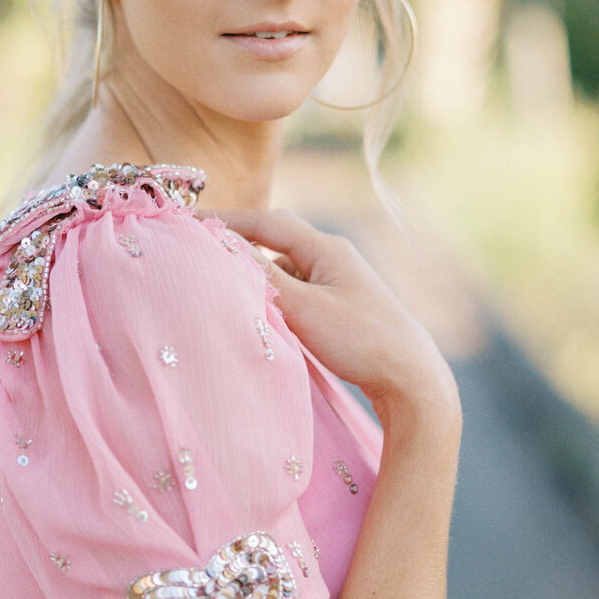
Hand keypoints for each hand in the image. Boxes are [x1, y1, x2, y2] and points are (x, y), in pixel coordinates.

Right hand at [209, 207, 461, 425]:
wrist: (412, 378)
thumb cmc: (360, 340)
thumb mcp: (304, 308)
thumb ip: (262, 276)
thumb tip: (223, 247)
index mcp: (326, 247)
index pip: (265, 222)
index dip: (225, 220)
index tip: (186, 223)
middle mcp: (332, 256)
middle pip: (274, 239)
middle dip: (236, 241)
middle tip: (196, 247)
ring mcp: (337, 281)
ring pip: (283, 266)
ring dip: (253, 270)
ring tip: (217, 280)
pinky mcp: (339, 306)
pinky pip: (294, 288)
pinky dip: (270, 292)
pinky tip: (256, 308)